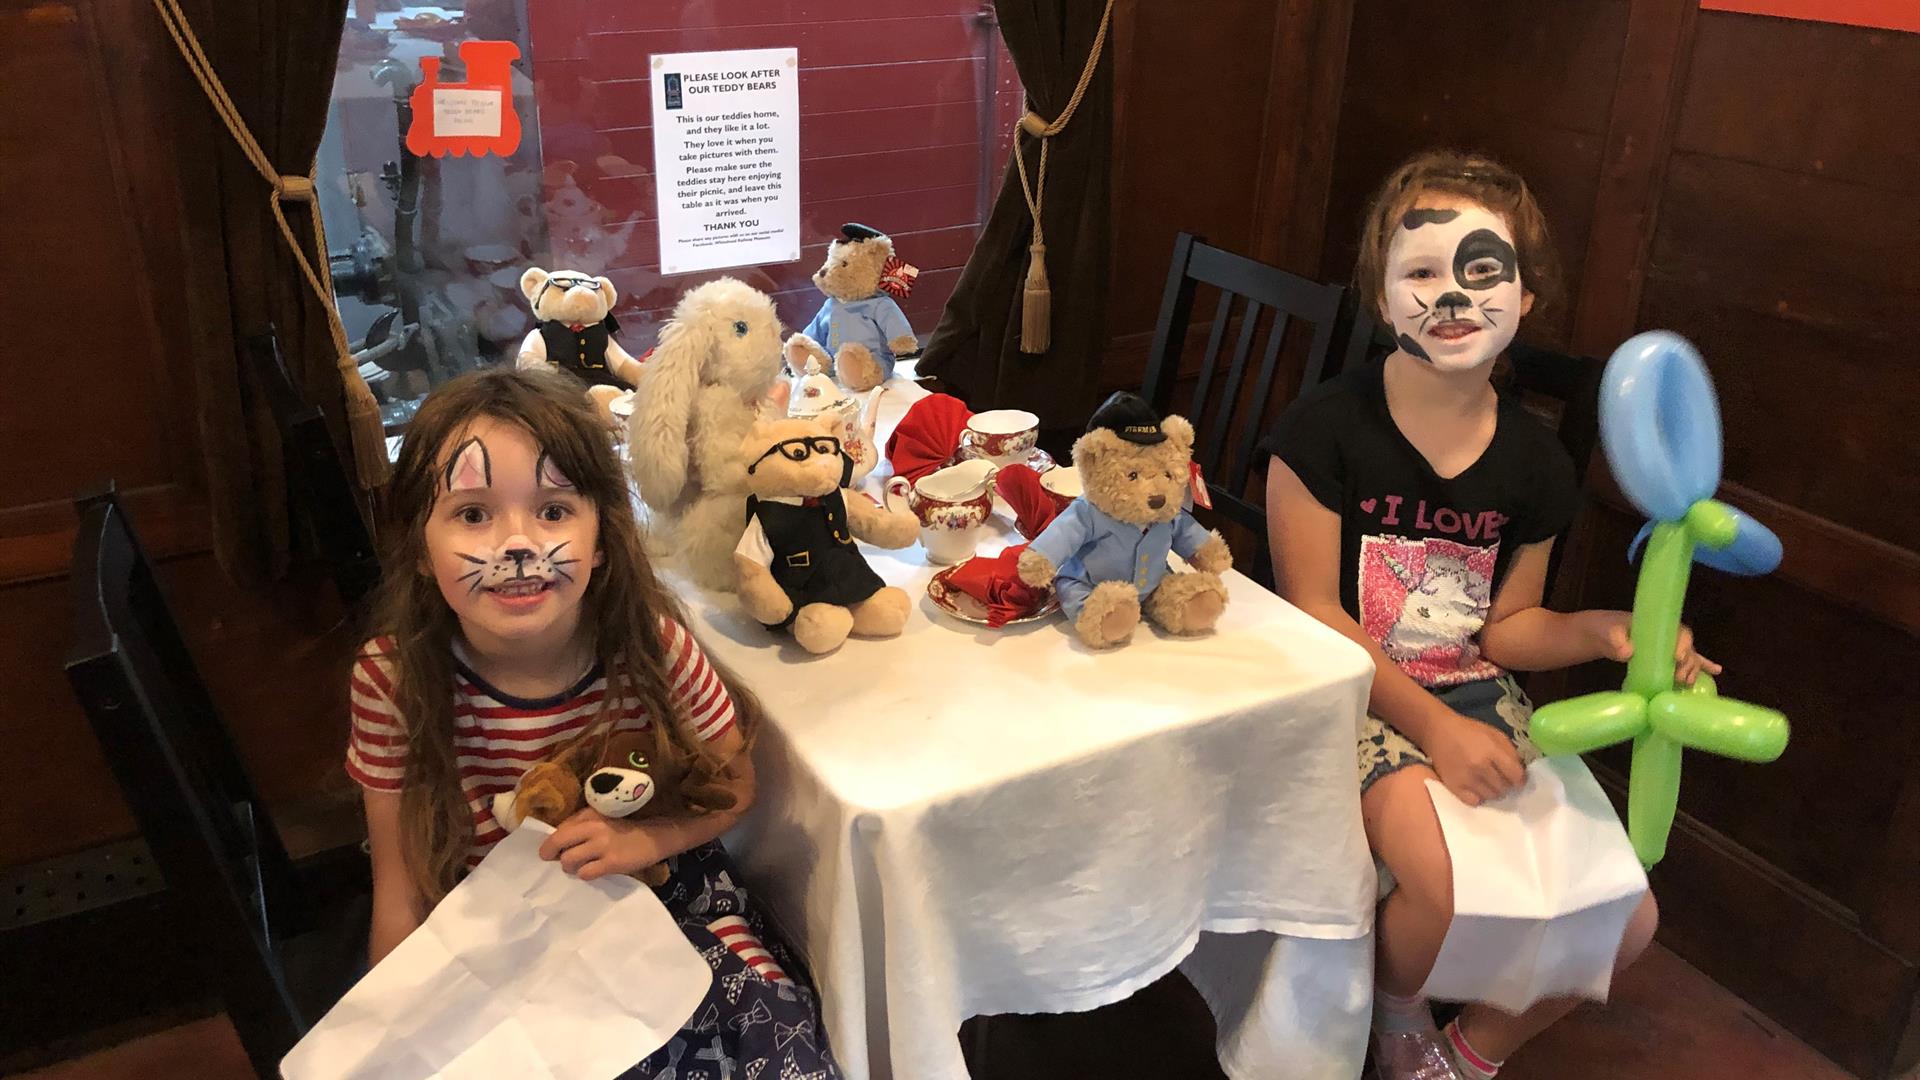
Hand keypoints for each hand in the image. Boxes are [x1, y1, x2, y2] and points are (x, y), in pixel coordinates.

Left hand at [538, 807, 666, 881]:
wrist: (655, 836)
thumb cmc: (625, 829)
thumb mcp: (602, 819)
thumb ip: (580, 826)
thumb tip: (557, 842)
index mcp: (589, 814)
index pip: (559, 829)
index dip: (551, 842)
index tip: (554, 850)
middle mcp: (593, 827)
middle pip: (557, 842)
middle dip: (550, 854)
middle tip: (553, 860)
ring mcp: (602, 845)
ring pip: (568, 860)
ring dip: (570, 866)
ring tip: (579, 866)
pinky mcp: (611, 862)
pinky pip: (585, 873)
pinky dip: (585, 875)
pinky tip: (593, 871)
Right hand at [1426, 710, 1525, 806]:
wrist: (1438, 731)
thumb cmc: (1469, 731)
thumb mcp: (1495, 734)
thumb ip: (1510, 752)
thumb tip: (1521, 772)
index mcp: (1491, 751)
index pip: (1516, 776)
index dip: (1520, 779)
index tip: (1518, 779)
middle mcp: (1479, 767)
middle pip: (1504, 788)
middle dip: (1506, 784)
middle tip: (1501, 777)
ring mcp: (1466, 778)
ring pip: (1491, 796)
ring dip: (1493, 791)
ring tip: (1488, 781)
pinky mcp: (1453, 786)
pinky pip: (1474, 802)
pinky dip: (1478, 797)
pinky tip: (1477, 787)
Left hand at [1590, 611, 1722, 685]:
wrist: (1602, 634)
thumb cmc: (1606, 629)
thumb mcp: (1608, 632)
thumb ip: (1616, 640)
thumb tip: (1627, 653)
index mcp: (1659, 625)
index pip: (1680, 632)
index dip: (1683, 645)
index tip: (1677, 658)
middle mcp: (1668, 636)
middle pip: (1689, 649)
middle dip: (1688, 664)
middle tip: (1679, 678)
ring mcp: (1668, 647)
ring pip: (1690, 658)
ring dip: (1692, 671)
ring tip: (1686, 682)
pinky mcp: (1665, 658)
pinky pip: (1686, 661)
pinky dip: (1702, 666)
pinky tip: (1716, 672)